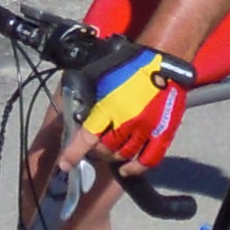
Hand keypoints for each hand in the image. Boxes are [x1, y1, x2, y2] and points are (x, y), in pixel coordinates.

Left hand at [72, 35, 191, 169]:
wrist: (163, 60)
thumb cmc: (130, 65)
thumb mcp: (101, 76)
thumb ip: (90, 98)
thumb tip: (77, 113)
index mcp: (109, 107)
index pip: (87, 138)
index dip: (73, 154)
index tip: (65, 164)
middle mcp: (127, 122)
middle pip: (105, 150)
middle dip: (96, 150)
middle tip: (95, 144)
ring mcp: (147, 130)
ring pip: (123, 155)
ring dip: (113, 155)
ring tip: (110, 149)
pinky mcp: (164, 133)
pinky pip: (148, 160)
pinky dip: (135, 167)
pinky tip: (126, 168)